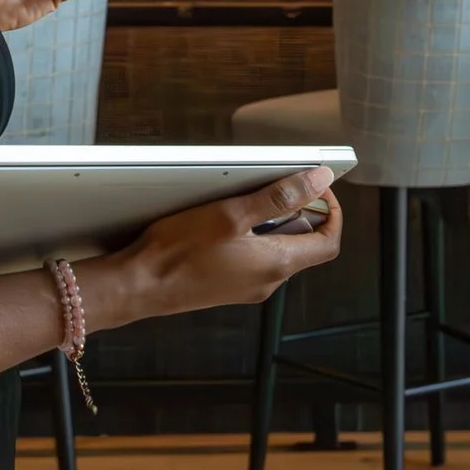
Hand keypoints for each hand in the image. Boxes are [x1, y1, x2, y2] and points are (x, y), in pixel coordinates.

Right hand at [81, 169, 343, 329]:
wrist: (139, 285)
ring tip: (244, 202)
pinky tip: (224, 223)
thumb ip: (279, 197)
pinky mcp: (228, 286)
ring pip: (278, 250)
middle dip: (298, 212)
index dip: (330, 212)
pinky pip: (255, 258)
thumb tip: (318, 182)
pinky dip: (252, 237)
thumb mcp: (232, 213)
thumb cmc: (179, 251)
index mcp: (277, 264)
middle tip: (275, 187)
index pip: (328, 242)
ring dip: (272, 223)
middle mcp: (268, 281)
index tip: (316, 188)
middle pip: (305, 245)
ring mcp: (248, 287)